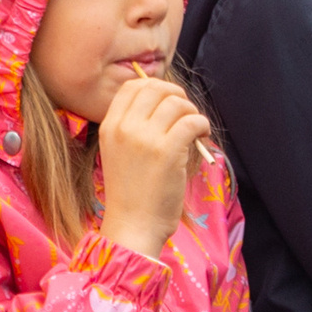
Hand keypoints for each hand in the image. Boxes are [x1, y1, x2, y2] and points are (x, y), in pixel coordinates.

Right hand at [98, 73, 209, 256]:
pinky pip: (192, 121)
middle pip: (156, 88)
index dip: (155, 86)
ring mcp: (145, 138)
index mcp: (109, 126)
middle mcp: (125, 128)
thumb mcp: (119, 152)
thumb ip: (133, 127)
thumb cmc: (132, 193)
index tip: (168, 100)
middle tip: (186, 113)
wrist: (133, 225)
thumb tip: (165, 100)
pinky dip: (202, 125)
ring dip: (192, 112)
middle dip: (177, 96)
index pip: (132, 86)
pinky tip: (202, 136)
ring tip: (194, 130)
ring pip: (177, 103)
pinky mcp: (167, 150)